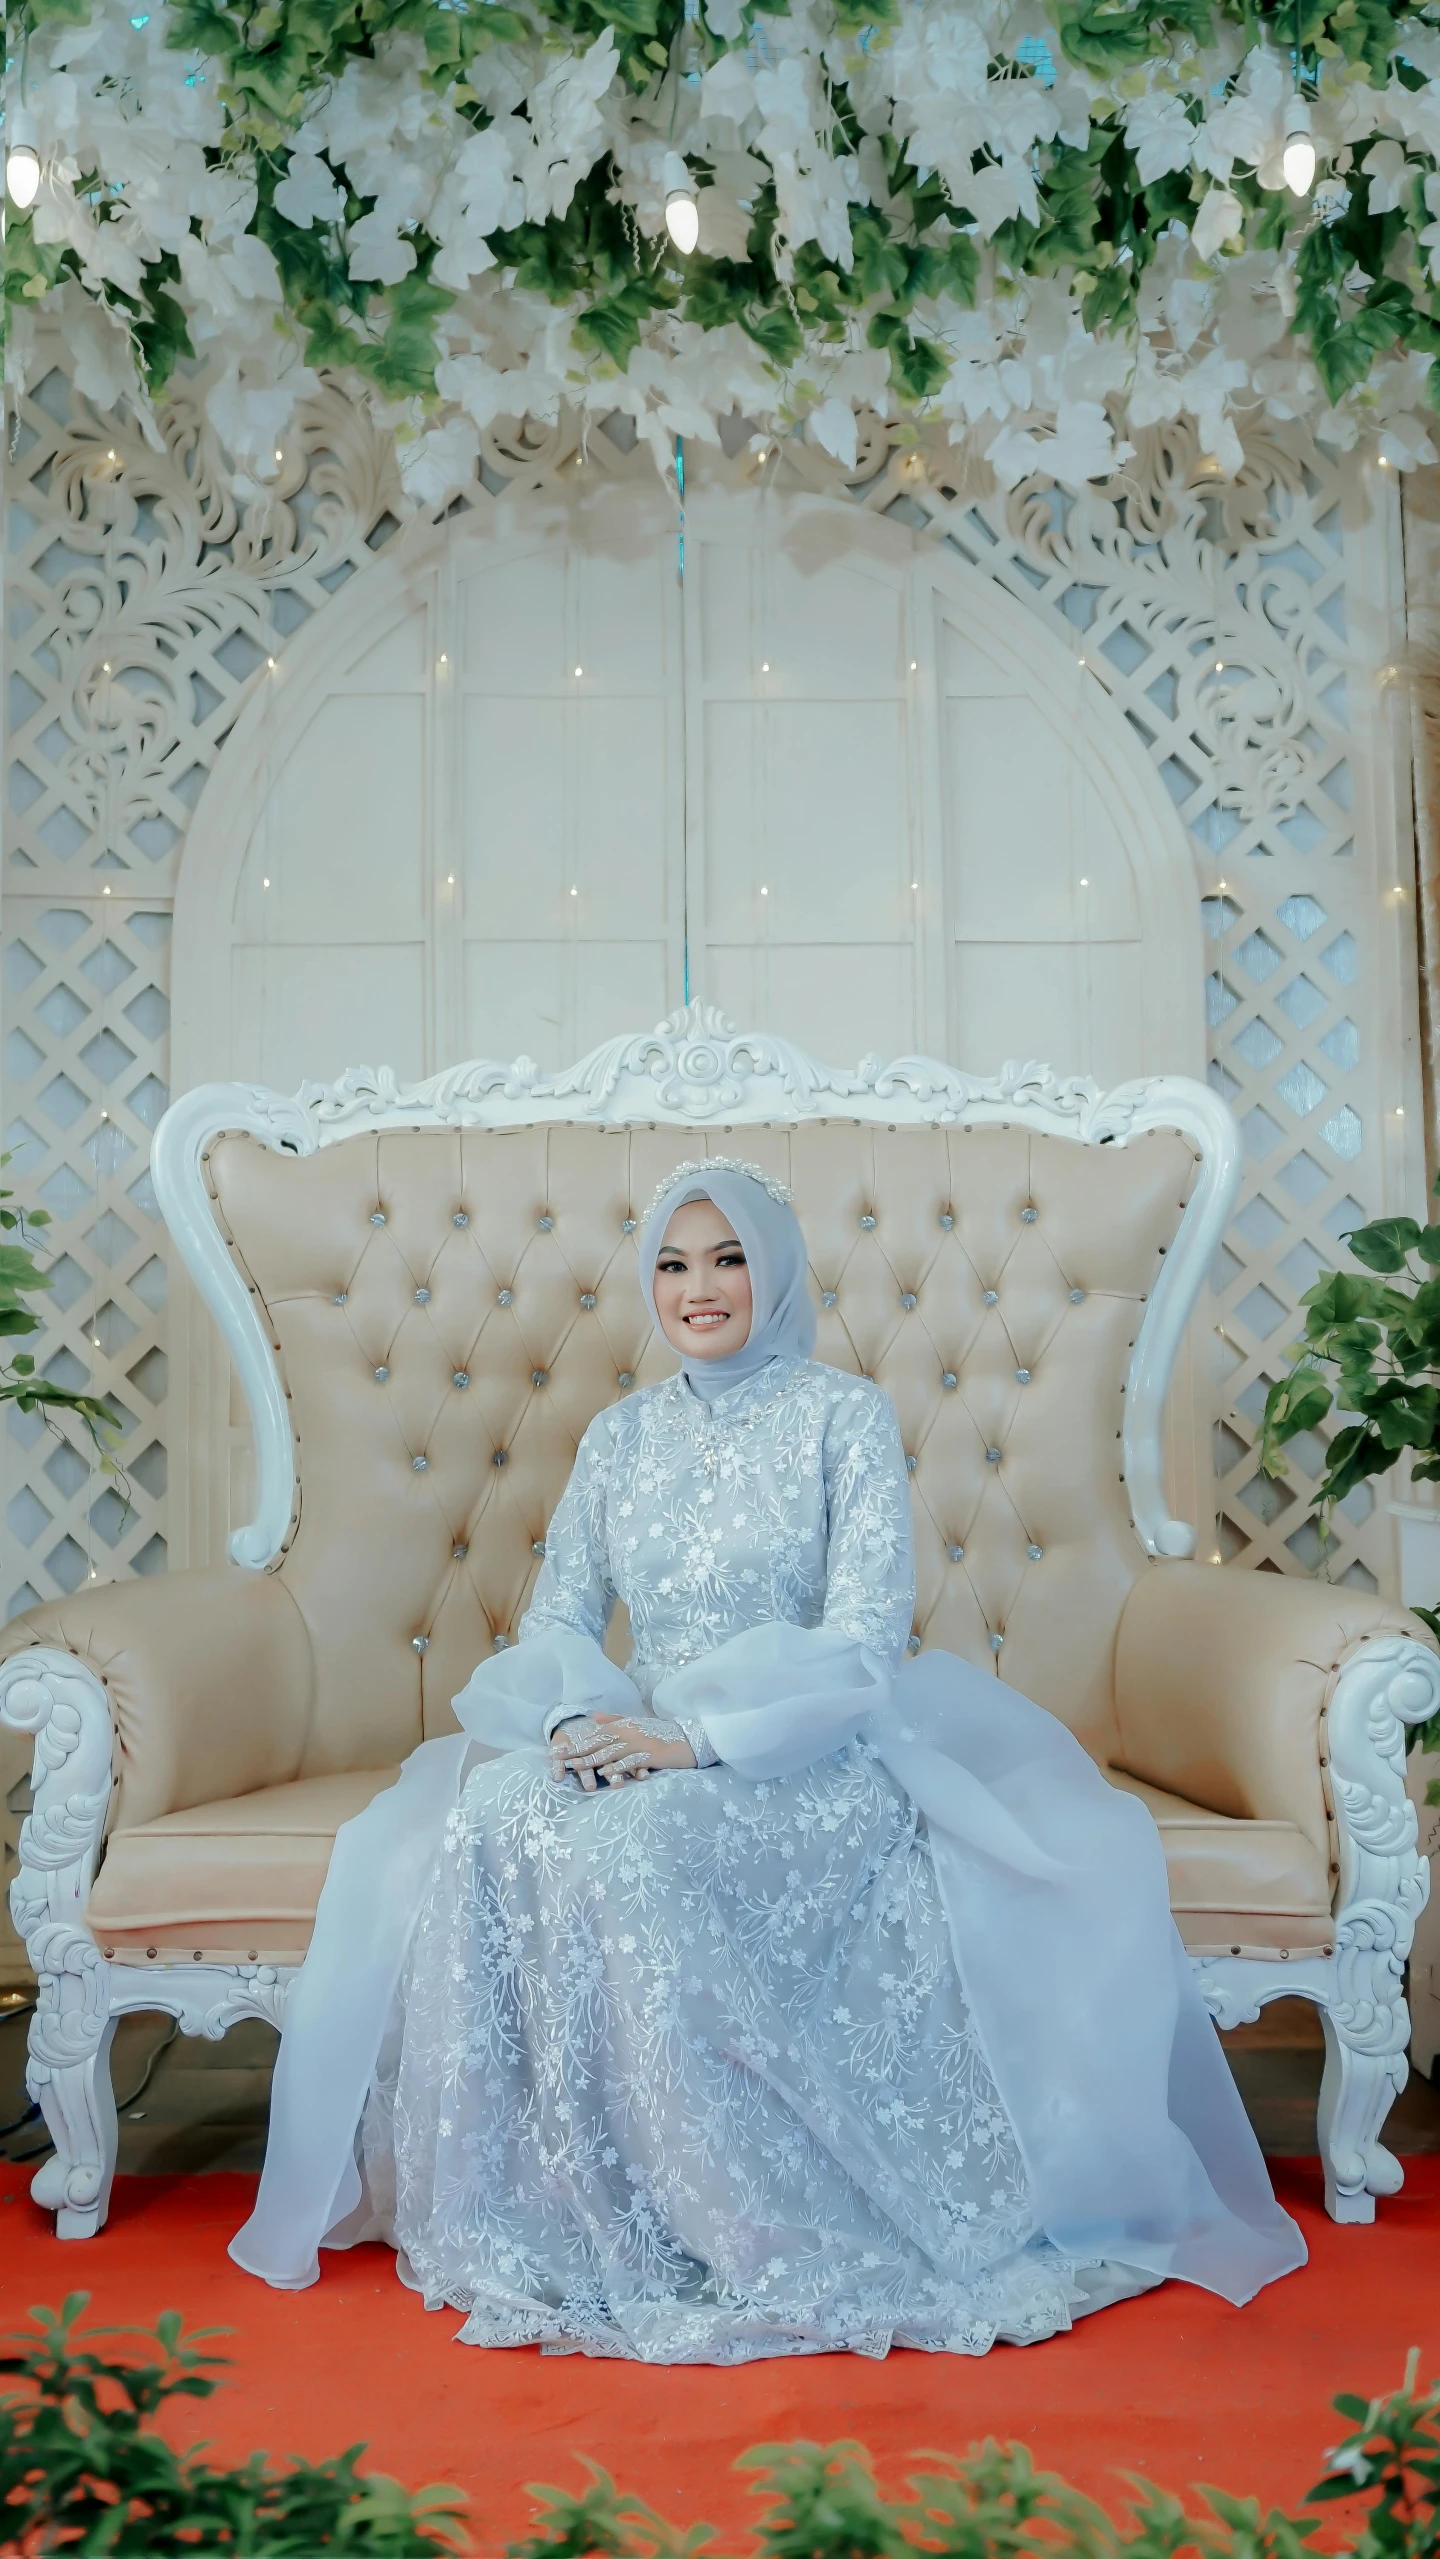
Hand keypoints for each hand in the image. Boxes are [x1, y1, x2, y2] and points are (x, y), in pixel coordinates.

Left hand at [549, 1713, 696, 1788]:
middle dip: (575, 1751)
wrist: (688, 1737)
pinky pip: (630, 1761)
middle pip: (596, 1743)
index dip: (574, 1743)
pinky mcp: (649, 1754)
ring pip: (610, 1753)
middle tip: (556, 1758)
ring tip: (573, 1766)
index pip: (593, 1735)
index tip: (556, 1751)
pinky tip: (605, 1773)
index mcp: (622, 1726)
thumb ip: (614, 1720)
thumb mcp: (636, 1724)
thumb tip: (594, 1717)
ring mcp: (638, 1743)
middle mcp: (627, 1733)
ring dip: (590, 1760)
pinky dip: (616, 1767)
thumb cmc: (661, 1733)